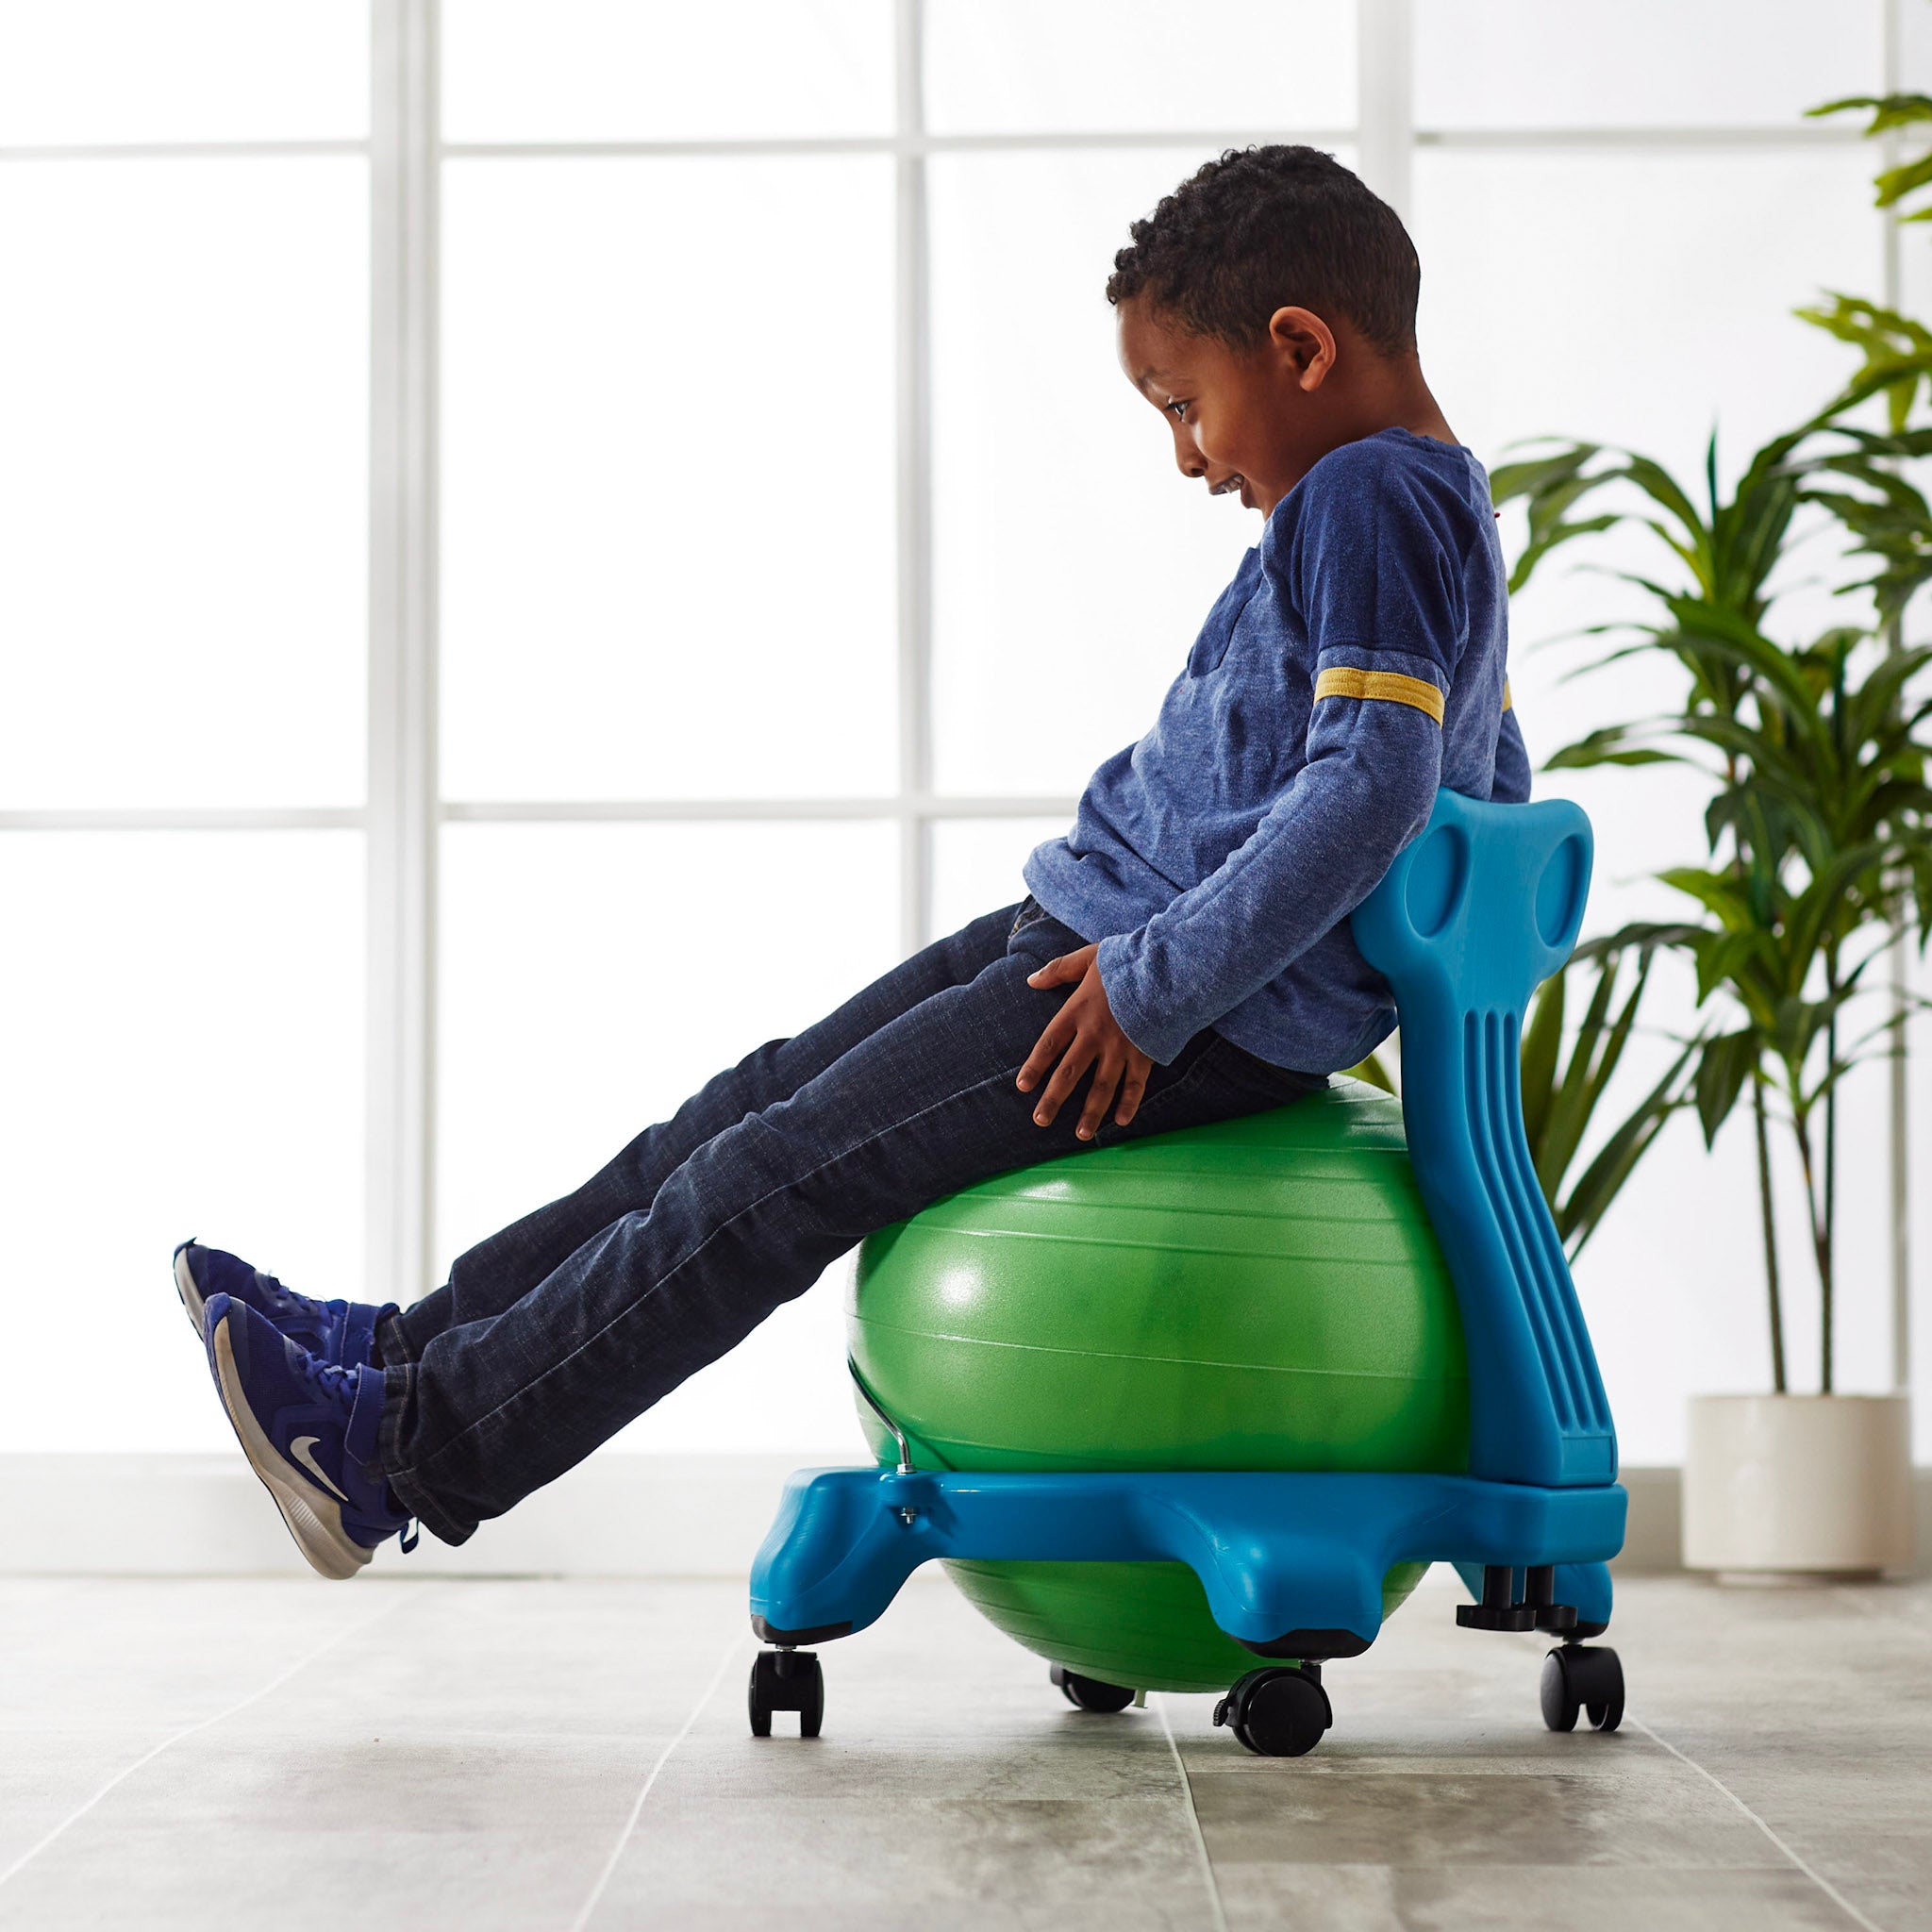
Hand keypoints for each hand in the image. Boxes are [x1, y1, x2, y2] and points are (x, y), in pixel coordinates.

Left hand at [1015, 943, 1154, 1139]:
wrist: (1168, 968)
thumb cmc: (1127, 962)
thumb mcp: (1089, 957)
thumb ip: (1059, 969)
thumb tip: (1031, 979)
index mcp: (1078, 1011)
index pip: (1049, 1044)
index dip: (1035, 1066)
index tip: (1022, 1086)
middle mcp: (1096, 1035)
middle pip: (1070, 1072)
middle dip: (1054, 1098)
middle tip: (1041, 1120)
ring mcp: (1121, 1047)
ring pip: (1102, 1087)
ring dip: (1090, 1112)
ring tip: (1080, 1134)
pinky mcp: (1145, 1053)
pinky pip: (1136, 1084)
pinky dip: (1129, 1103)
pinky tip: (1120, 1122)